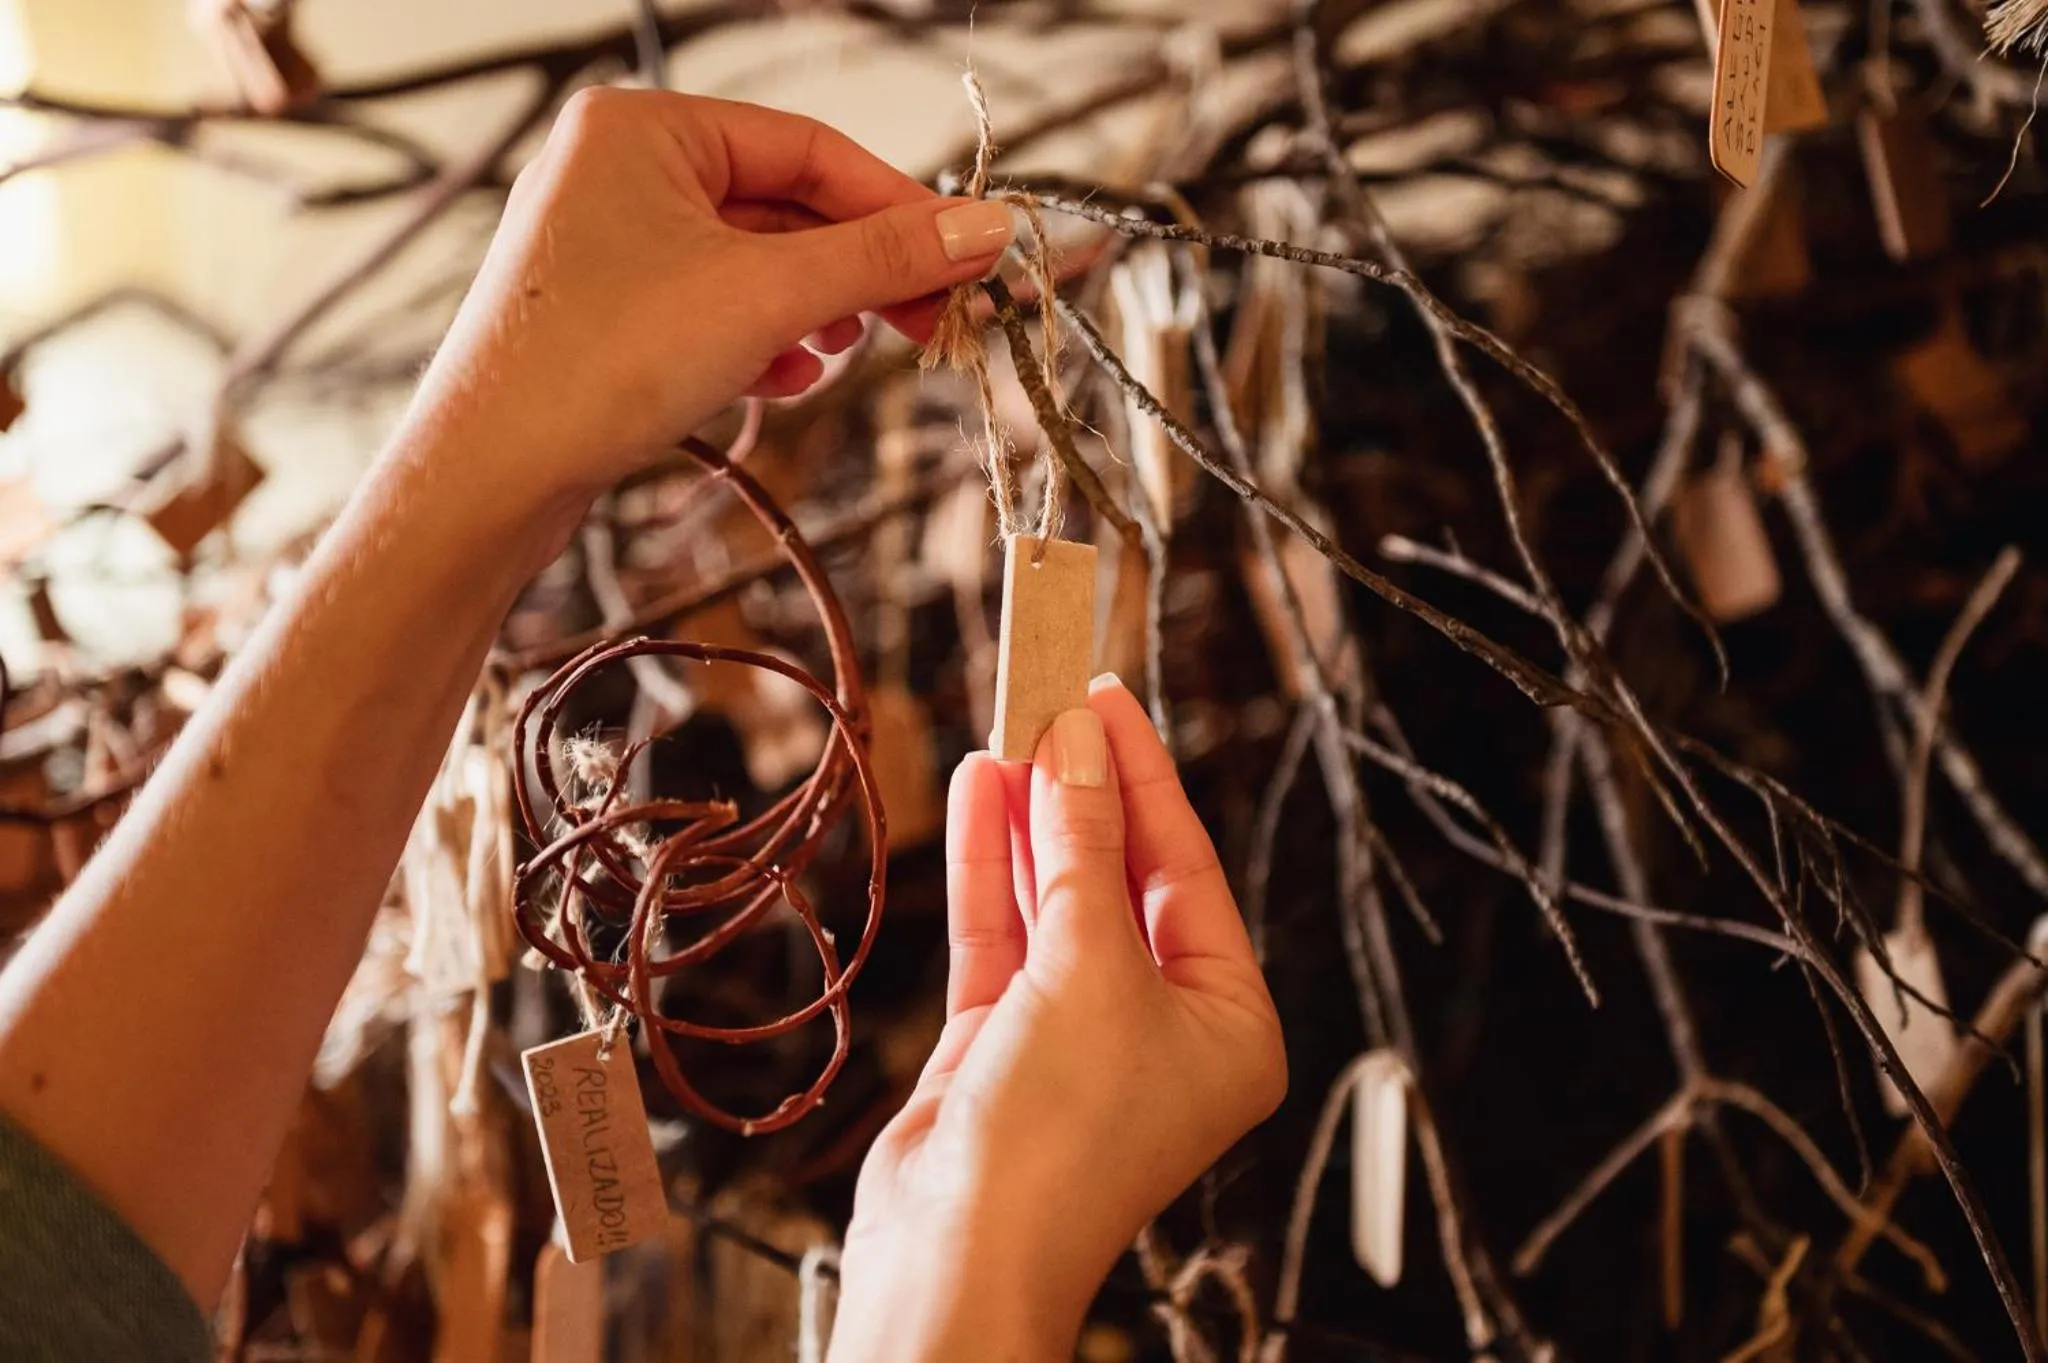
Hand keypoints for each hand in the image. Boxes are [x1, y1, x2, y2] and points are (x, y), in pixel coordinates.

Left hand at [400, 88, 1013, 508]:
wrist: (487, 477)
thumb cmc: (602, 364)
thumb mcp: (769, 299)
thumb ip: (883, 257)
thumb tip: (989, 226)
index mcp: (644, 126)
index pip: (810, 148)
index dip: (899, 208)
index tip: (968, 261)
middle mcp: (618, 167)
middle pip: (785, 207)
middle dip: (853, 273)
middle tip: (928, 325)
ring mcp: (606, 241)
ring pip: (752, 263)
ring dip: (809, 314)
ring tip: (829, 359)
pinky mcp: (603, 310)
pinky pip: (711, 306)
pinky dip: (757, 341)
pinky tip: (772, 383)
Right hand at [829, 678, 1286, 1360]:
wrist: (962, 1253)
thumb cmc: (1062, 1134)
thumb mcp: (1090, 966)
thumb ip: (1080, 848)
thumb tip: (1077, 746)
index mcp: (1229, 1022)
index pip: (1190, 869)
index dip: (1146, 777)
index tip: (1108, 697)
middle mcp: (1161, 1026)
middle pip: (1121, 878)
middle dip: (1084, 793)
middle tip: (1050, 701)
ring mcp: (1077, 1033)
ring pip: (1055, 899)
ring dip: (1030, 818)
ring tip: (1006, 730)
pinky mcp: (1003, 1043)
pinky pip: (1002, 933)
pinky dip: (989, 865)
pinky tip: (975, 792)